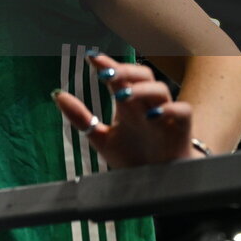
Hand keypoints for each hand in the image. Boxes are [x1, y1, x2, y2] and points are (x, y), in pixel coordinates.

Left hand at [52, 52, 201, 167]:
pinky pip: (183, 110)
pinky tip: (153, 114)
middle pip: (143, 74)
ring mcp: (165, 114)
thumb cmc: (132, 155)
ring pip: (161, 89)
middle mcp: (146, 104)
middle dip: (125, 71)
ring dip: (141, 89)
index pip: (119, 76)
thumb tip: (57, 94)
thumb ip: (81, 117)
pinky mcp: (181, 130)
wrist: (156, 184)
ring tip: (122, 96)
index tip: (91, 57)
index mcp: (128, 103)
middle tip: (106, 74)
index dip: (108, 64)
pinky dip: (171, 109)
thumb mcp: (101, 138)